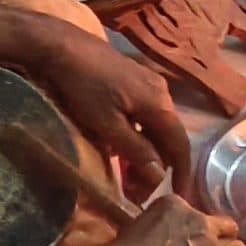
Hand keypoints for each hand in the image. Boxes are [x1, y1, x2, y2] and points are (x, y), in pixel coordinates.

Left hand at [30, 33, 193, 197]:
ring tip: (129, 177)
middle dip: (158, 168)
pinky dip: (139, 137)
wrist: (63, 47)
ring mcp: (149, 84)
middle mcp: (162, 93)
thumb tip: (160, 176)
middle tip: (140, 194)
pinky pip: (145, 116)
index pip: (180, 145)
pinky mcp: (134, 81)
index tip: (181, 198)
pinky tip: (121, 149)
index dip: (182, 174)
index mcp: (160, 104)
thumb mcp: (107, 125)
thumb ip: (136, 150)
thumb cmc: (85, 87)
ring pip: (156, 127)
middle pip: (168, 137)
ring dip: (146, 153)